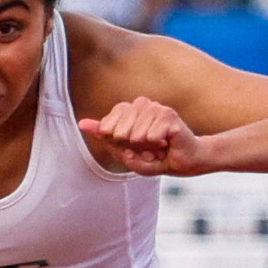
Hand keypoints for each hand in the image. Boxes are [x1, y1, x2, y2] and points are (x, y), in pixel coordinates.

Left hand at [78, 97, 206, 176]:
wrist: (186, 163)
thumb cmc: (157, 158)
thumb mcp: (125, 151)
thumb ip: (104, 136)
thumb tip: (81, 124)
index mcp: (132, 110)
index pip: (110, 121)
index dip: (118, 139)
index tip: (132, 145)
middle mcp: (143, 104)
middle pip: (120, 128)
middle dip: (131, 146)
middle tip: (147, 149)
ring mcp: (156, 108)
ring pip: (136, 134)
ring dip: (146, 148)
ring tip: (158, 148)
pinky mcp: (169, 115)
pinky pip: (151, 136)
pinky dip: (157, 147)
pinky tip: (166, 144)